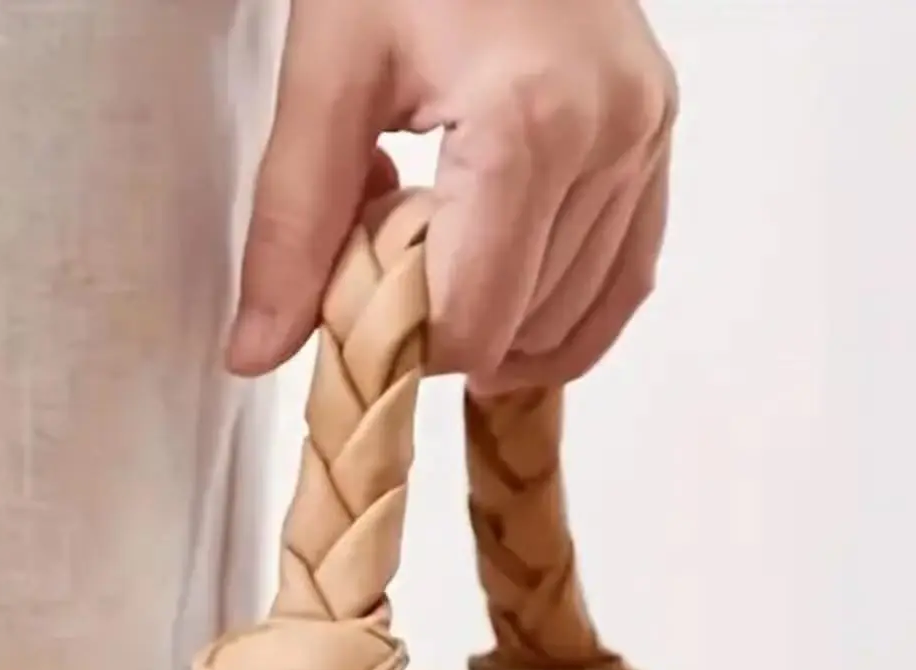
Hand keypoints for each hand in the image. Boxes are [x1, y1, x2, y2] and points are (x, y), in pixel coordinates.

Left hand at [226, 0, 675, 392]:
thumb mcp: (327, 70)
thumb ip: (292, 224)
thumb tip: (257, 353)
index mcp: (527, 123)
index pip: (472, 321)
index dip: (404, 347)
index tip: (355, 311)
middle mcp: (607, 136)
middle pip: (518, 327)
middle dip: (444, 326)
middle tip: (388, 270)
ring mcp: (644, 137)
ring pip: (568, 316)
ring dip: (497, 318)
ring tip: (441, 247)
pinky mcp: (658, 135)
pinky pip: (625, 280)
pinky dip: (565, 320)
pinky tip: (511, 320)